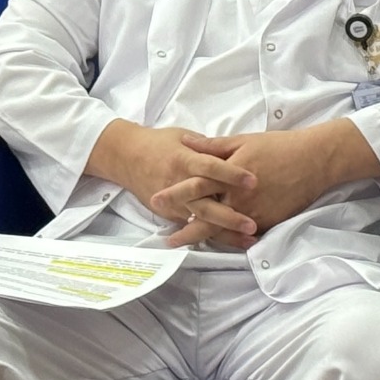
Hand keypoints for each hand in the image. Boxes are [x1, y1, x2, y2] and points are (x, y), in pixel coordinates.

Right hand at [89, 121, 256, 231]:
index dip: (232, 174)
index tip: (253, 181)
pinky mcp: (169, 215)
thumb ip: (209, 148)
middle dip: (230, 217)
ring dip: (225, 233)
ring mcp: (173, 204)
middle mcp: (178, 185)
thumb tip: (236, 153)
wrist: (126, 157)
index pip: (210, 168)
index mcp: (184, 160)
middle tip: (252, 225)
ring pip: (200, 222)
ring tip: (248, 241)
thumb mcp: (184, 136)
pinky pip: (191, 227)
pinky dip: (211, 235)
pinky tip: (231, 243)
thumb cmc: (159, 143)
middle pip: (206, 204)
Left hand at [170, 126, 360, 239]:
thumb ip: (213, 146)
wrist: (313, 161)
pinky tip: (219, 243)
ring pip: (224, 230)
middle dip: (185, 228)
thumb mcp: (243, 140)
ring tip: (187, 244)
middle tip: (167, 239)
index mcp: (229, 174)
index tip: (156, 200)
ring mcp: (253, 212)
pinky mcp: (267, 222)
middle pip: (206, 216)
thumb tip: (186, 142)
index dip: (174, 194)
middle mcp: (238, 197)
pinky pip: (245, 235)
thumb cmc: (278, 147)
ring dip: (205, 237)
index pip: (195, 186)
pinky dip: (230, 239)